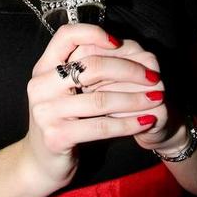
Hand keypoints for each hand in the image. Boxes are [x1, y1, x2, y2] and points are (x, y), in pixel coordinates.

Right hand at [23, 26, 164, 192]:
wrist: (41, 163)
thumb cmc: (62, 120)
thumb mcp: (65, 90)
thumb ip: (83, 69)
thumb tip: (121, 46)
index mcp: (43, 68)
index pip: (65, 36)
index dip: (93, 33)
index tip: (119, 43)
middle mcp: (39, 86)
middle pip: (90, 66)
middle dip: (128, 70)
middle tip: (152, 77)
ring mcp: (45, 112)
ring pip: (100, 98)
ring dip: (134, 99)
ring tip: (156, 98)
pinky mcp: (56, 136)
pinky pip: (101, 126)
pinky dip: (128, 123)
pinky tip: (145, 121)